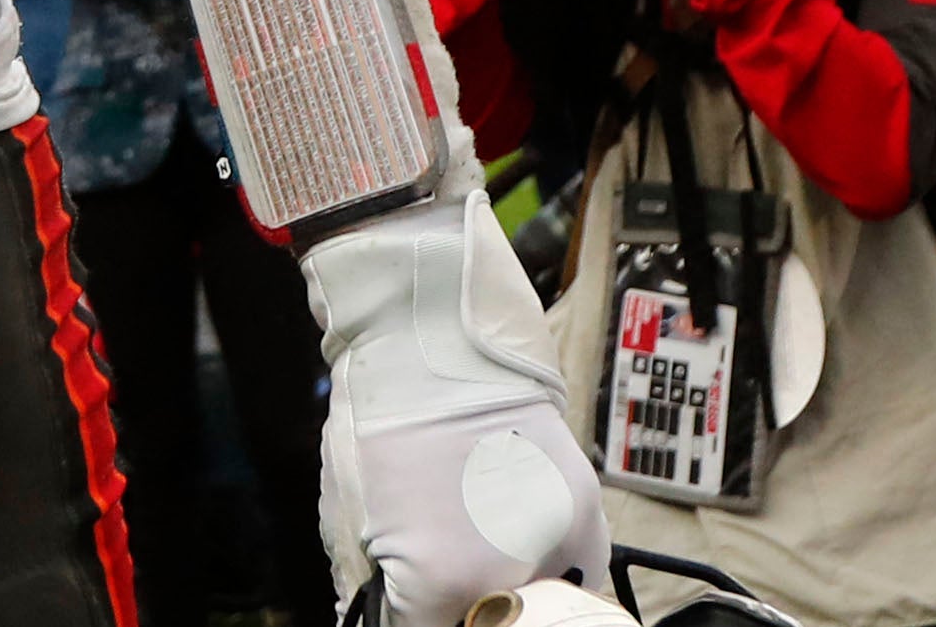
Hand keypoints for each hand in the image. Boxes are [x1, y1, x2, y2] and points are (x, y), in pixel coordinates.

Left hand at [306, 192, 612, 624]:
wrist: (431, 338)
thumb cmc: (379, 422)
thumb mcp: (351, 518)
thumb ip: (375, 593)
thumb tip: (388, 620)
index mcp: (439, 583)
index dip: (415, 619)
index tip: (414, 607)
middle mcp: (507, 574)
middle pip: (492, 624)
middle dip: (467, 609)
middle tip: (449, 581)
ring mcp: (555, 542)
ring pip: (544, 609)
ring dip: (512, 593)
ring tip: (481, 558)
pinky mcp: (585, 511)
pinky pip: (581, 572)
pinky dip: (555, 572)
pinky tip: (519, 545)